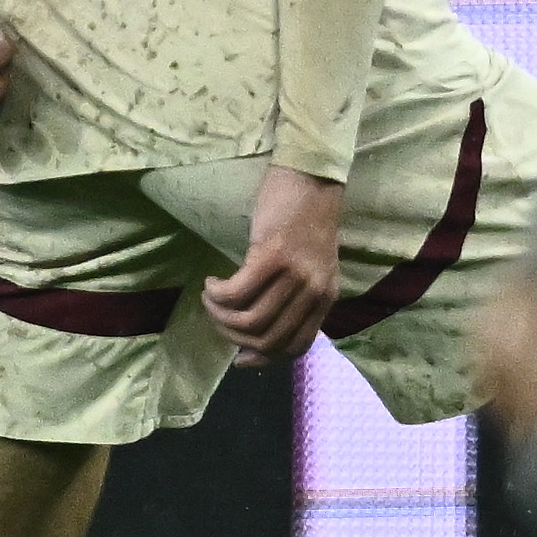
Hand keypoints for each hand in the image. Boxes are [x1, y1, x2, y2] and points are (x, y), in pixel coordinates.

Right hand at [204, 164, 344, 369]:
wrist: (312, 177)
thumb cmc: (305, 218)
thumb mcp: (310, 265)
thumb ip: (295, 294)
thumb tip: (260, 327)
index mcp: (325, 298)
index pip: (296, 346)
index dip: (264, 359)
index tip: (239, 357)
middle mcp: (313, 291)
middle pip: (267, 338)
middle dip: (233, 337)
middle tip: (217, 318)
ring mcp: (294, 274)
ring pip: (249, 319)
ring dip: (220, 314)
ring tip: (210, 298)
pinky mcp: (272, 255)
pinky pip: (237, 292)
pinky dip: (218, 294)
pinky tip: (212, 282)